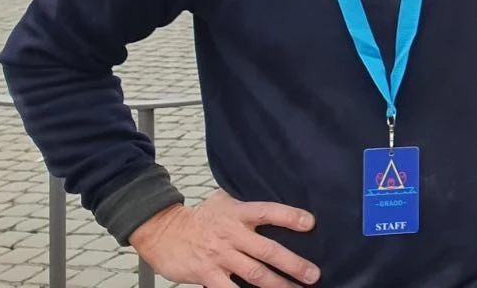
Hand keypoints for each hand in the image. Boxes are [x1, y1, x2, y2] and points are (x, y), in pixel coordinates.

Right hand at [128, 190, 318, 287]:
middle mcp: (232, 234)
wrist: (163, 232)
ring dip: (278, 284)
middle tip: (313, 274)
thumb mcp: (224, 201)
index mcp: (238, 213)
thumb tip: (274, 197)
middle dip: (293, 263)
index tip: (310, 223)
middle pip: (267, 250)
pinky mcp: (207, 274)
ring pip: (255, 273)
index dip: (289, 216)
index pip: (268, 212)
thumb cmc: (200, 218)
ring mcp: (220, 256)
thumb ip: (248, 203)